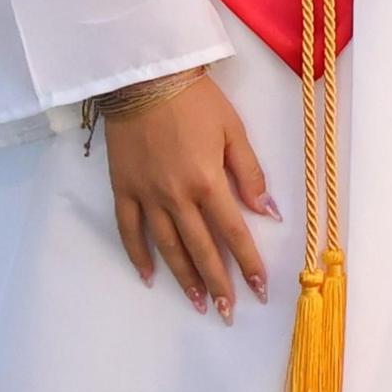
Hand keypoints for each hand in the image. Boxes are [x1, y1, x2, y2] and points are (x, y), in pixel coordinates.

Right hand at [104, 73, 279, 322]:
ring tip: (199, 304)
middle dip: (218, 283)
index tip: (259, 289)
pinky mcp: (124, 190)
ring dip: (184, 278)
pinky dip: (138, 256)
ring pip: (167, 247)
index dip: (248, 262)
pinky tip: (149, 277)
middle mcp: (177, 197)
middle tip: (229, 312)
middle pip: (201, 248)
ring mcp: (147, 196)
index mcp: (208, 181)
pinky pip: (129, 231)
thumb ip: (250, 172)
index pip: (233, 232)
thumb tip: (268, 210)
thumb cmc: (197, 100)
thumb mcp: (234, 129)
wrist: (146, 80)